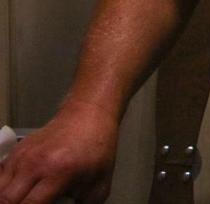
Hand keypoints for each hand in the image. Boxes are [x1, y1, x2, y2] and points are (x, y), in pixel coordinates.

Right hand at [0, 99, 117, 203]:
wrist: (88, 115)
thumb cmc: (96, 149)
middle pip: (6, 199)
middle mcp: (35, 164)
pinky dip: (5, 186)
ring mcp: (22, 156)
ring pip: (0, 188)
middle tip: (29, 203)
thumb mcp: (99, 183)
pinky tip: (18, 190)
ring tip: (23, 198)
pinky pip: (0, 175)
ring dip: (7, 198)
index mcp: (58, 172)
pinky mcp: (15, 151)